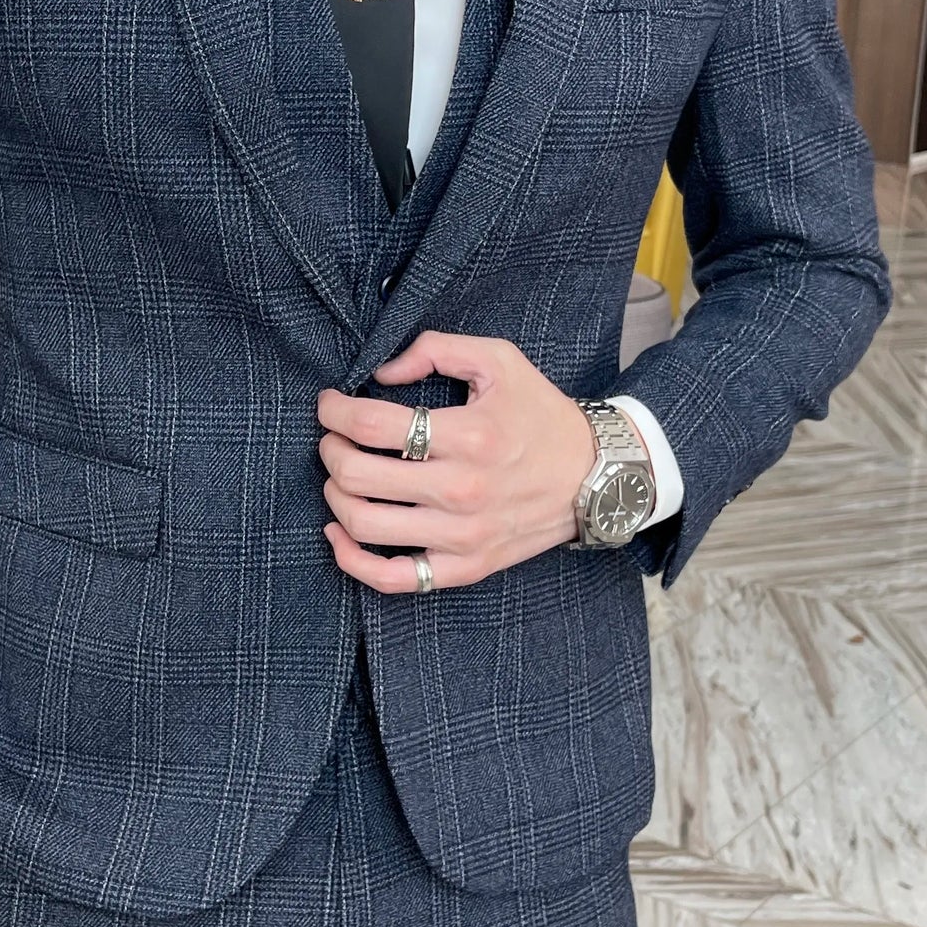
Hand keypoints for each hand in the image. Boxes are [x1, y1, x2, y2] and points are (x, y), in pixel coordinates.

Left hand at [317, 332, 598, 593]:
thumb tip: (382, 371)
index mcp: (469, 435)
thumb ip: (437, 349)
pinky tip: (339, 533)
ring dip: (335, 495)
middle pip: (357, 475)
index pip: (371, 424)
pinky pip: (393, 578)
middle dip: (330, 450)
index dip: (335, 411)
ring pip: (364, 524)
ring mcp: (462, 535)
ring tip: (341, 476)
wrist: (596, 477)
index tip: (330, 404)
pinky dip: (352, 559)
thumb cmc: (542, 415)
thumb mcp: (500, 360)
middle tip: (333, 438)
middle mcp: (462, 489)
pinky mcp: (464, 567)